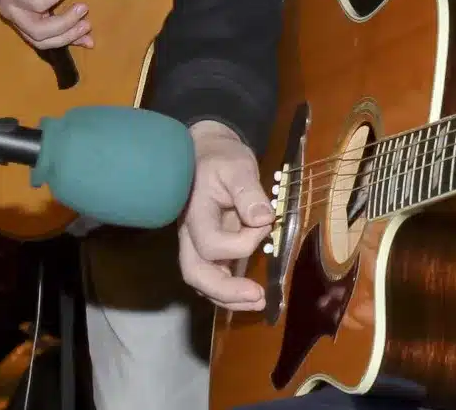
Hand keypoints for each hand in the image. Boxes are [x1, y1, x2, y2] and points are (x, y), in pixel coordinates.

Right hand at [0, 0, 91, 48]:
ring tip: (87, 28)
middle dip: (65, 25)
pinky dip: (64, 40)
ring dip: (67, 38)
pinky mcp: (24, 24)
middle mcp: (11, 12)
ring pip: (41, 41)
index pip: (38, 2)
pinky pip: (43, 38)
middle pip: (38, 32)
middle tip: (84, 9)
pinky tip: (83, 40)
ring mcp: (16, 21)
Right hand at [178, 121, 274, 310]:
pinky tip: (250, 295)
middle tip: (258, 296)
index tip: (264, 222)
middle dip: (225, 291)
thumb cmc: (221, 158)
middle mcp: (191, 234)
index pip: (210, 243)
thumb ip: (248, 191)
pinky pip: (213, 276)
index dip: (241, 241)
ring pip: (202, 281)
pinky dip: (230, 291)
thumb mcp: (237, 165)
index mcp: (196, 214)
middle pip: (195, 273)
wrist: (208, 154)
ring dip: (228, 297)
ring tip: (258, 301)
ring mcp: (197, 244)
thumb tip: (263, 218)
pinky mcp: (209, 248)